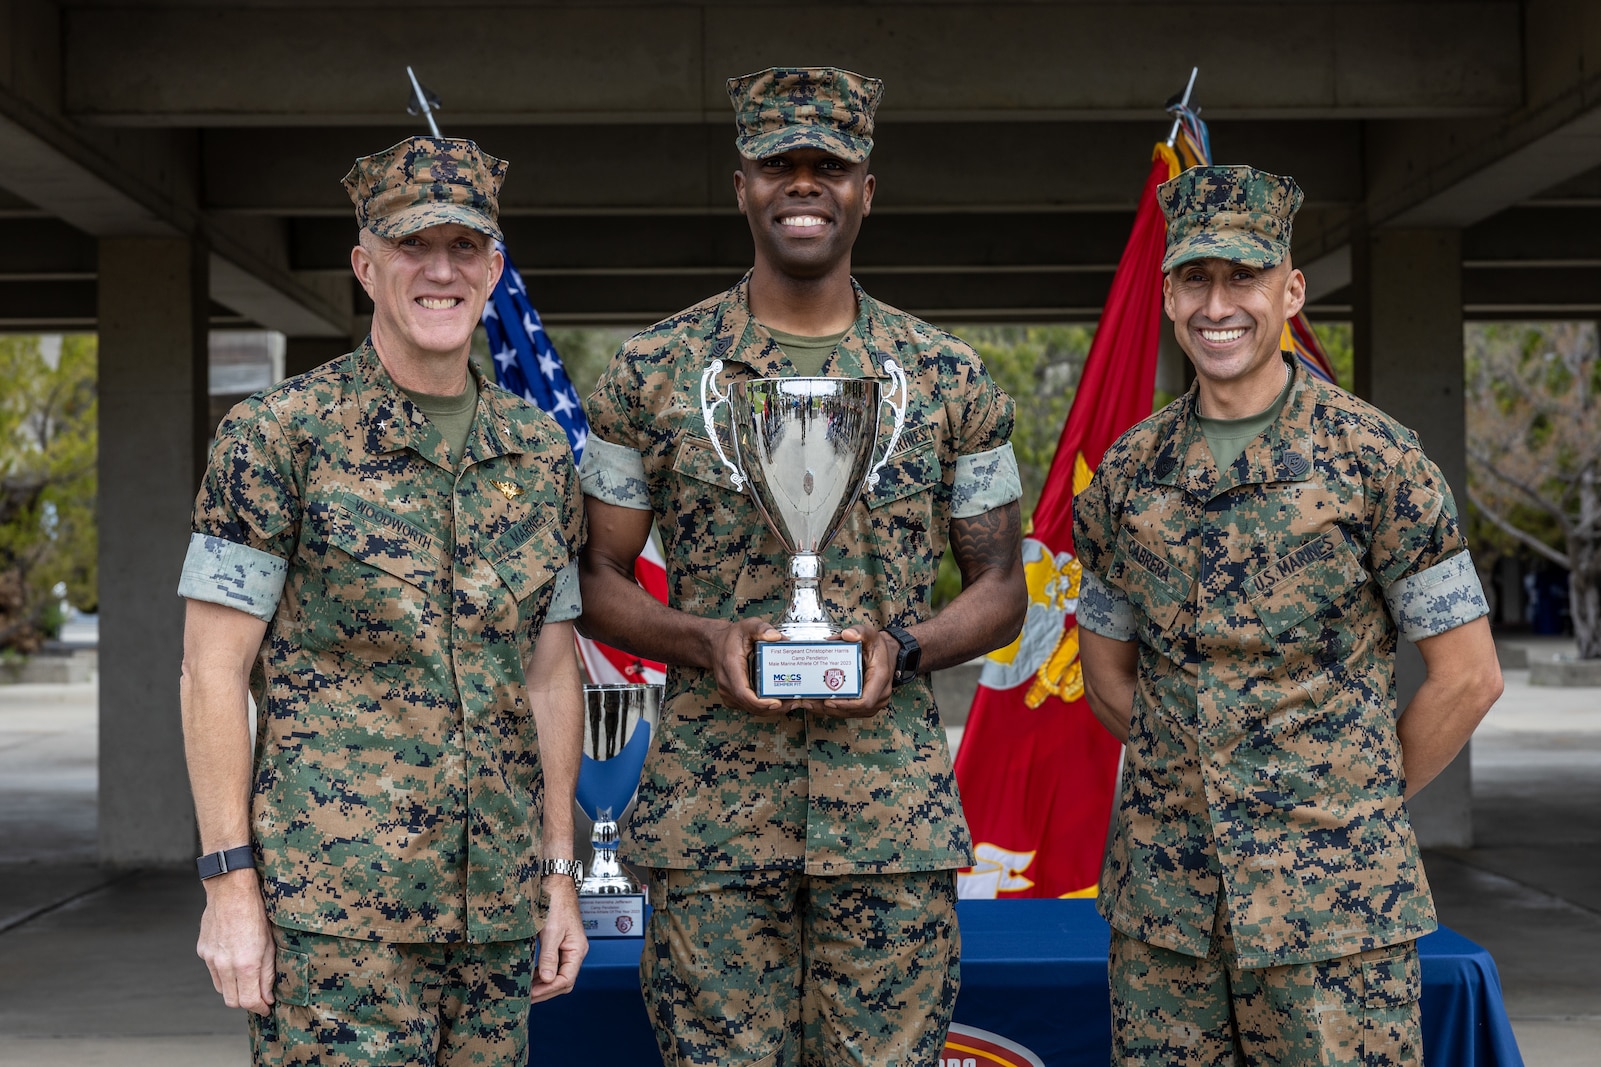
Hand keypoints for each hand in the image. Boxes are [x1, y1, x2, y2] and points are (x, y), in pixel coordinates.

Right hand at [196, 869, 274, 1015]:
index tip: (266, 1008)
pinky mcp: (202, 951)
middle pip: (232, 1001)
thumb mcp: (270, 944)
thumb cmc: (256, 914)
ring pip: (221, 988)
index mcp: (245, 964)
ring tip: (247, 976)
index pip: (248, 1001)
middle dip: (246, 1002)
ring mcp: (210, 959)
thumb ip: (267, 974)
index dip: (259, 1008)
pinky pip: (212, 971)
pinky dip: (224, 972)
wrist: (232, 891)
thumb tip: (266, 997)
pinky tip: (234, 958)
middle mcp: (224, 965)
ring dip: (234, 988)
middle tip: (258, 996)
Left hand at [531, 877, 587, 1002]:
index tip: (531, 995)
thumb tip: (547, 979)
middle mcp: (574, 951)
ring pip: (557, 974)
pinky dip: (541, 973)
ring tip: (525, 990)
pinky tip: (529, 976)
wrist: (554, 883)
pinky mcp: (558, 943)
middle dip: (545, 991)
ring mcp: (567, 948)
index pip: (566, 979)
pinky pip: (552, 965)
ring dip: (542, 984)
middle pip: (563, 981)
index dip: (548, 990)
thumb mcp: (551, 931)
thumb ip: (549, 957)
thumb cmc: (555, 903)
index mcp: (577, 949)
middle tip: (526, 997)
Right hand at [708, 617, 802, 716]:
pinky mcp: (733, 697)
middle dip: (773, 708)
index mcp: (731, 667)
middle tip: (793, 702)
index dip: (760, 702)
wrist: (715, 645)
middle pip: (749, 705)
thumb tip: (776, 636)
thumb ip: (761, 629)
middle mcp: (727, 684)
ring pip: (750, 709)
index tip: (776, 702)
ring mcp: (728, 693)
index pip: (742, 692)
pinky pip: (749, 707)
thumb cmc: (731, 637)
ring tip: (791, 703)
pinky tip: (780, 702)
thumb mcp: (747, 626)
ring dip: (771, 710)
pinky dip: (764, 708)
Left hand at [818, 622, 895, 717]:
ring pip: (850, 713)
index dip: (846, 704)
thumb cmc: (878, 647)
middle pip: (853, 710)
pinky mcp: (867, 705)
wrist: (887, 654)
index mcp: (880, 678)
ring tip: (808, 703)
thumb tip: (847, 634)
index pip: (865, 701)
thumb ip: (860, 631)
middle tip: (809, 702)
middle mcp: (880, 694)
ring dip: (828, 711)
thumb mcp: (871, 635)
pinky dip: (834, 709)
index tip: (829, 701)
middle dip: (830, 708)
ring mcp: (874, 702)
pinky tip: (817, 703)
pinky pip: (850, 711)